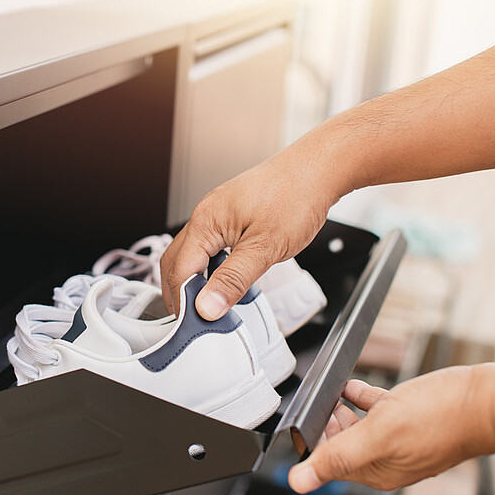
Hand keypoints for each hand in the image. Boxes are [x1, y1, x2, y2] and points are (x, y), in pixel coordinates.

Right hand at [159, 144, 338, 317]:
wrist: (318, 169)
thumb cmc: (296, 196)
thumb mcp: (265, 248)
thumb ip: (233, 279)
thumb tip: (207, 306)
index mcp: (206, 222)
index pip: (179, 271)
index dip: (182, 302)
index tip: (191, 325)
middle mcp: (206, 215)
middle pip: (176, 261)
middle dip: (178, 293)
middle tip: (190, 320)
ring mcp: (217, 213)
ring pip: (192, 253)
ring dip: (193, 280)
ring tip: (207, 304)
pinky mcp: (231, 215)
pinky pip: (208, 245)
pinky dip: (208, 267)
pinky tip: (223, 278)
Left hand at [288, 367, 492, 492]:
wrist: (486, 401)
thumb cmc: (441, 419)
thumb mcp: (378, 436)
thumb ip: (337, 457)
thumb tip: (298, 482)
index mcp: (377, 471)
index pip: (332, 463)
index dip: (317, 441)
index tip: (309, 421)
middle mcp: (389, 458)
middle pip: (344, 444)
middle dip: (329, 424)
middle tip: (319, 405)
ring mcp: (401, 438)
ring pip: (360, 426)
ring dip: (341, 410)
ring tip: (331, 395)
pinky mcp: (411, 417)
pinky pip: (377, 409)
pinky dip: (360, 398)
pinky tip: (352, 386)